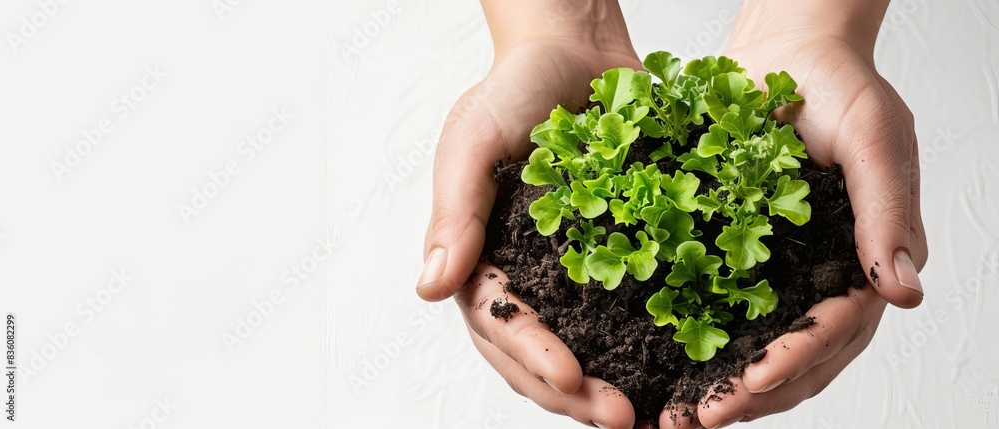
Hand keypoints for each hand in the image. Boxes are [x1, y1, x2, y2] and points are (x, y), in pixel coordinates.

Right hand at [416, 2, 643, 426]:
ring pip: (588, 345)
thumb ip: (454, 212)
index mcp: (481, 257)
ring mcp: (574, 270)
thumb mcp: (473, 139)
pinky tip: (685, 367)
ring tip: (655, 415)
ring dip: (613, 385)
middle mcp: (527, 274)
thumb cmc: (513, 86)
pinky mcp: (620, 254)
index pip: (500, 326)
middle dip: (577, 393)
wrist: (576, 47)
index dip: (533, 358)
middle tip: (624, 418)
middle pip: (542, 354)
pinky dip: (654, 344)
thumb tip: (430, 289)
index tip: (573, 377)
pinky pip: (634, 309)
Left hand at [663, 1, 927, 425]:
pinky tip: (654, 362)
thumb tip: (905, 293)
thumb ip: (888, 213)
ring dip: (718, 384)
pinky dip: (690, 340)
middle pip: (794, 358)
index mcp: (862, 261)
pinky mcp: (733, 254)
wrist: (786, 50)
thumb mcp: (875, 141)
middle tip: (697, 421)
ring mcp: (776, 270)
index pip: (834, 332)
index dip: (793, 363)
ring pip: (752, 345)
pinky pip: (714, 306)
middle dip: (749, 395)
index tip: (748, 386)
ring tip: (673, 415)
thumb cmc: (842, 87)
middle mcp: (820, 276)